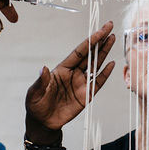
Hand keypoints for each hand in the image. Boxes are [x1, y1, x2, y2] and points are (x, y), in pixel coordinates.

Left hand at [24, 21, 115, 140]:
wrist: (43, 123)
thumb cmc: (36, 105)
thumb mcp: (35, 92)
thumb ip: (41, 81)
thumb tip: (43, 68)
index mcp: (62, 69)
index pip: (79, 52)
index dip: (89, 41)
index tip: (99, 31)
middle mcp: (73, 73)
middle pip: (89, 54)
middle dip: (100, 40)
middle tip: (110, 27)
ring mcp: (81, 84)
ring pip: (95, 65)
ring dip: (104, 52)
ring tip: (113, 38)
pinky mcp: (86, 95)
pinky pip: (98, 83)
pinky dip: (105, 74)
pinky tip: (112, 64)